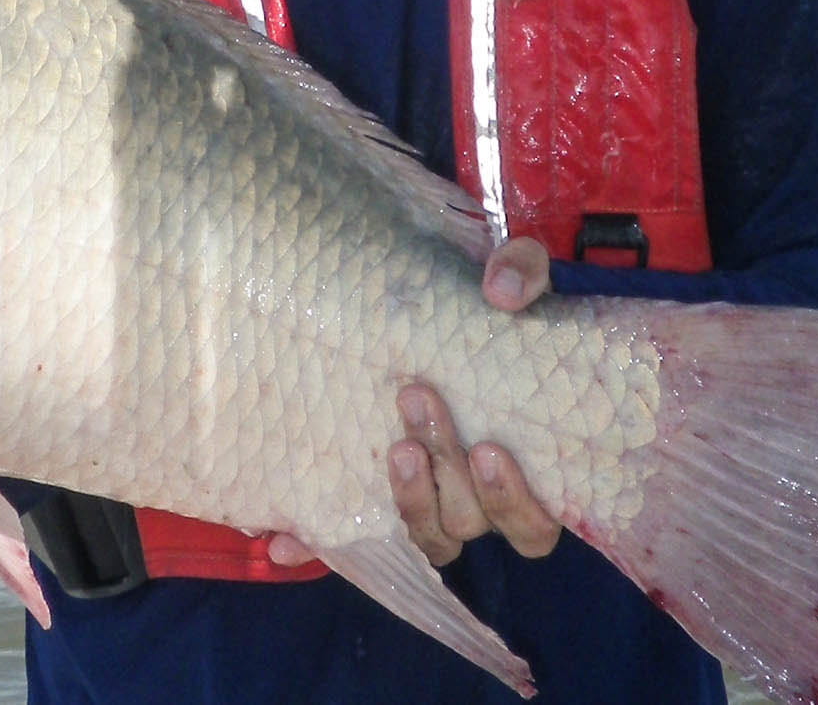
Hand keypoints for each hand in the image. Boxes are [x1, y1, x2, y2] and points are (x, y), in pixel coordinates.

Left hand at [267, 237, 562, 570]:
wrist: (436, 313)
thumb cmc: (492, 311)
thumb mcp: (516, 280)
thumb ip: (521, 273)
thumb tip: (503, 293)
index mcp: (525, 467)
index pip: (532, 525)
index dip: (514, 501)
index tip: (489, 447)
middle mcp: (477, 498)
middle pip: (468, 520)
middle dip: (445, 468)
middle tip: (416, 398)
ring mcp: (427, 500)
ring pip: (426, 536)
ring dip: (409, 498)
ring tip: (395, 447)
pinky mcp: (368, 496)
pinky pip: (346, 535)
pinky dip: (314, 544)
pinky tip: (285, 540)